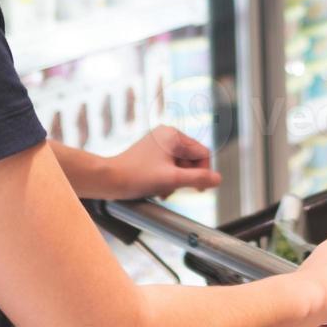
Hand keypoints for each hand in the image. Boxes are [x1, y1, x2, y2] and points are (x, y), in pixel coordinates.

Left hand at [106, 126, 221, 199]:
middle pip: (190, 159)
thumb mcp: (172, 180)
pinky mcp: (150, 152)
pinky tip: (158, 189)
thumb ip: (198, 179)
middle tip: (174, 190)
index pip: (202, 153)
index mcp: (173, 135)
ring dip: (176, 180)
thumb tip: (218, 179)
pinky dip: (167, 178)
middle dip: (185, 177)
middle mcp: (166, 134)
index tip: (196, 189)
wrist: (108, 180)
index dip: (202, 172)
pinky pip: (168, 165)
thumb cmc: (136, 177)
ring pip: (179, 164)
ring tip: (163, 191)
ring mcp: (157, 143)